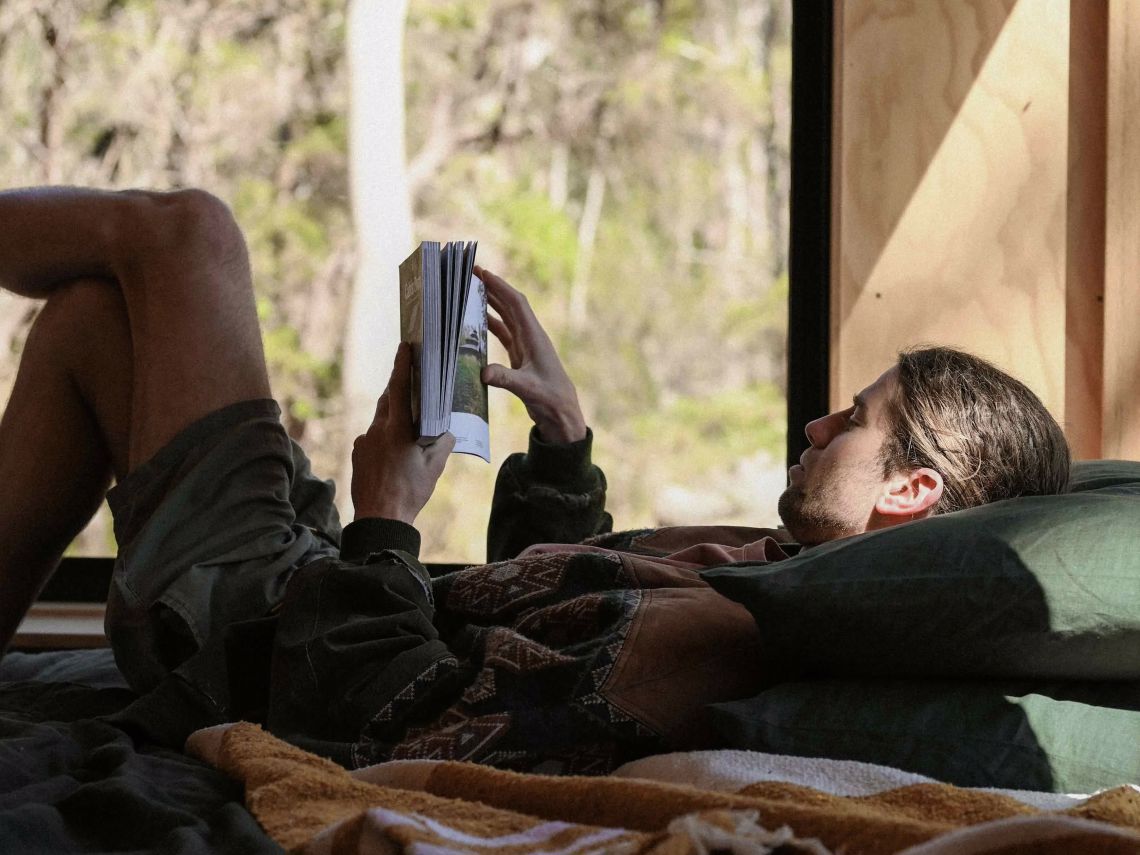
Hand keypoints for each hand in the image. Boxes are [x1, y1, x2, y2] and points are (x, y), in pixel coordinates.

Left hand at [351, 343, 454, 523]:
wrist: (380, 519)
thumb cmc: (410, 492)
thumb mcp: (434, 467)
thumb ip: (442, 443)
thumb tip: (446, 431)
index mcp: (397, 429)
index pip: (398, 388)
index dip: (402, 365)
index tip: (404, 346)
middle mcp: (376, 430)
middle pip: (387, 401)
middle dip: (398, 390)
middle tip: (411, 383)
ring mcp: (363, 442)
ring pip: (379, 421)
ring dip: (392, 419)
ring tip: (407, 429)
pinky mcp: (357, 454)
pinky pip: (372, 438)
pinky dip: (384, 438)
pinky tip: (394, 455)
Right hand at [476, 265, 586, 443]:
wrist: (561, 414)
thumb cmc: (550, 399)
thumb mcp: (527, 388)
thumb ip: (506, 379)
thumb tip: (483, 372)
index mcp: (535, 337)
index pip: (516, 304)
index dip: (500, 286)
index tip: (482, 273)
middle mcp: (531, 337)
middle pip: (510, 305)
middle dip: (492, 288)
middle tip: (472, 274)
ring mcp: (526, 346)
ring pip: (506, 317)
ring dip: (491, 304)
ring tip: (472, 291)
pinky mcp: (520, 357)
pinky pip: (504, 334)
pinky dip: (491, 325)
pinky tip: (478, 321)